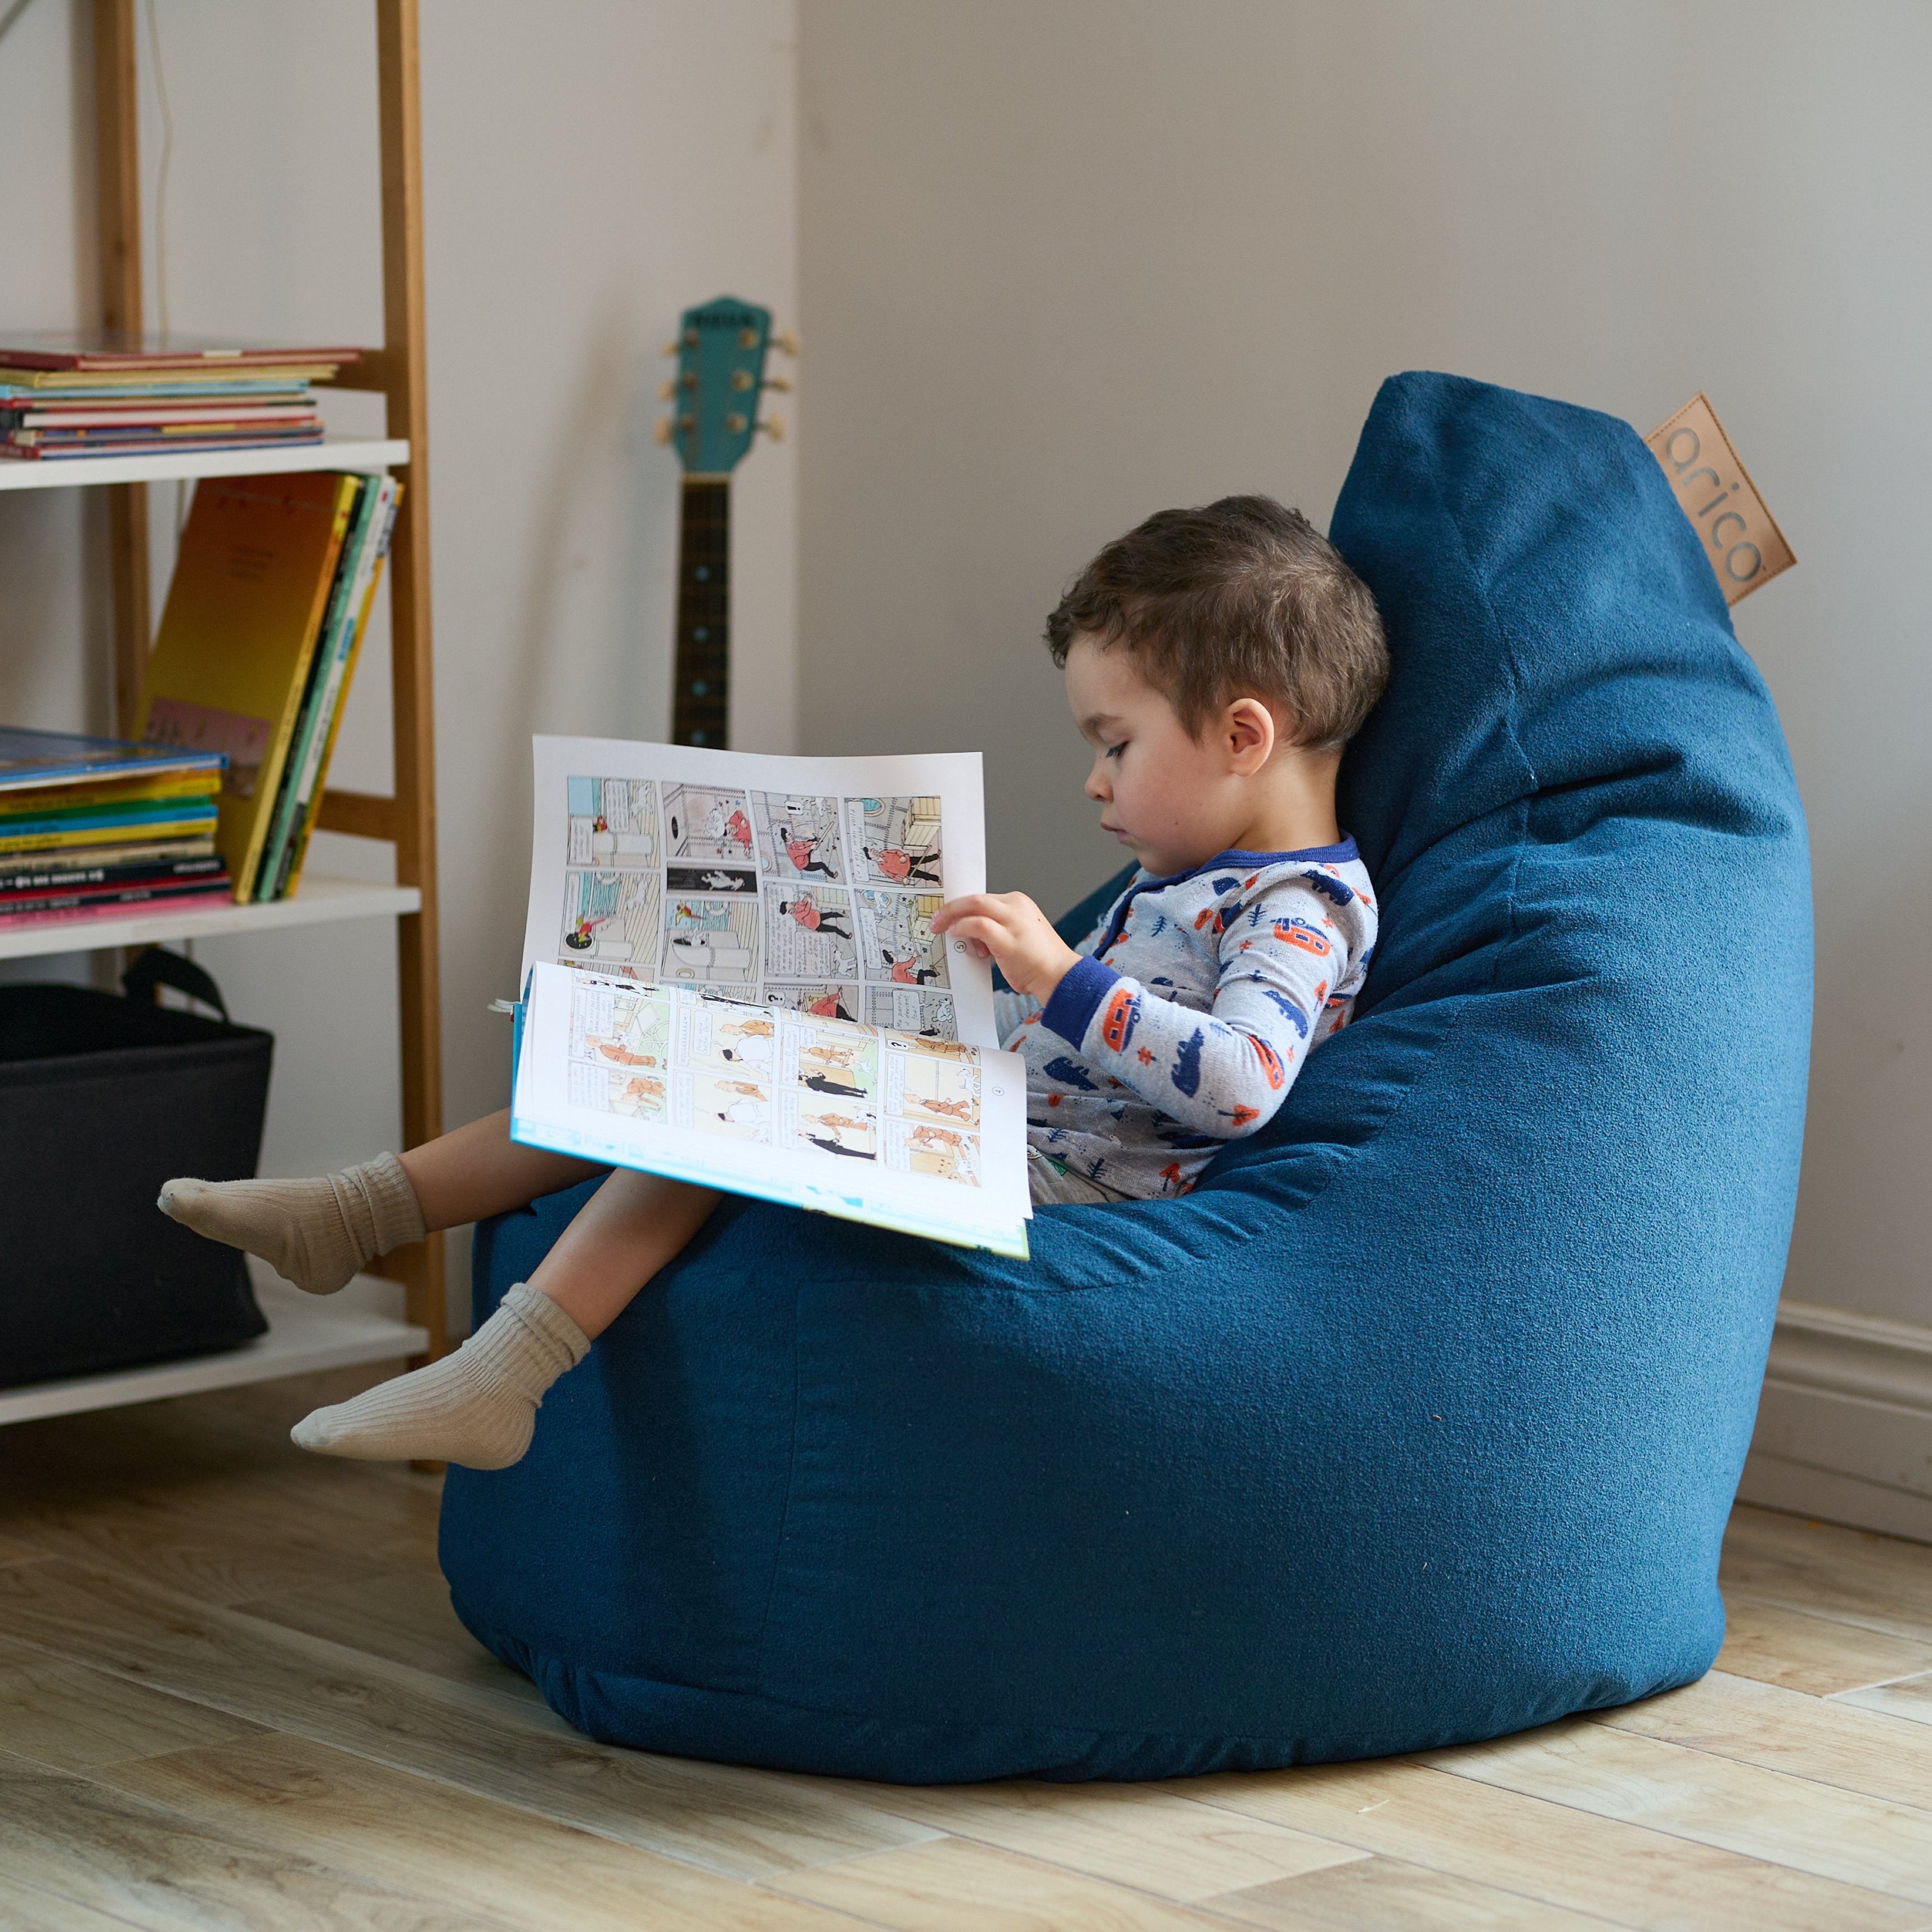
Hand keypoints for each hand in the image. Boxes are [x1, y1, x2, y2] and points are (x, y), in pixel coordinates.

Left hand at [931, 892, 1081, 1002]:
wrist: (1059, 976)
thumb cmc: (1038, 962)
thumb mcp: (1016, 937)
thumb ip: (995, 931)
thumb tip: (971, 936)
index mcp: (1019, 904)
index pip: (983, 900)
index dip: (962, 908)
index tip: (949, 917)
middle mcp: (1017, 906)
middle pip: (976, 898)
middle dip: (951, 908)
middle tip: (936, 919)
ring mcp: (1013, 920)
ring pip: (974, 904)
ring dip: (951, 915)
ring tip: (939, 927)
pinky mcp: (1008, 937)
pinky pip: (977, 924)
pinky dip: (963, 927)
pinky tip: (956, 934)